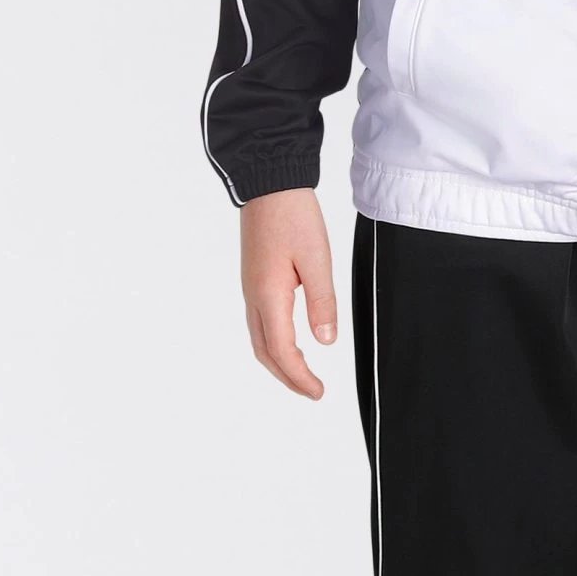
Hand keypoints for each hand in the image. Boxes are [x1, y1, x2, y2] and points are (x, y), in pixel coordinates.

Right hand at [239, 187, 336, 397]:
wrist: (269, 183)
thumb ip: (322, 301)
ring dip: (279, 362)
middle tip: (312, 391)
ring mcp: (251, 288)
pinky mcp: (254, 279)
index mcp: (269, 295)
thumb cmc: (293, 216)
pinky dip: (274, 343)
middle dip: (288, 377)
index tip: (318, 392)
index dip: (299, 377)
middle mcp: (254, 296)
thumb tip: (326, 341)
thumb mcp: (317, 258)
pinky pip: (260, 323)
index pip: (282, 351)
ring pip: (260, 339)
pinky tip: (290, 342)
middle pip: (265, 352)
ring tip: (302, 374)